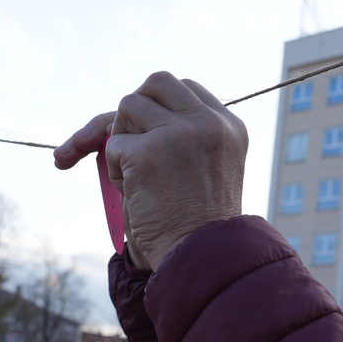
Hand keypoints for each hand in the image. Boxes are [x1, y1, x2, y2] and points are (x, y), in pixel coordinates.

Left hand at [55, 72, 246, 269]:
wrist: (204, 259)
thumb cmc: (200, 225)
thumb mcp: (209, 170)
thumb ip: (185, 137)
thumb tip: (131, 114)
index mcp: (229, 126)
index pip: (186, 89)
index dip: (160, 107)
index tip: (152, 135)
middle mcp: (209, 122)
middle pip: (156, 83)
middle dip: (136, 109)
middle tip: (136, 143)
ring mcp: (180, 133)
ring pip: (128, 107)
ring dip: (123, 141)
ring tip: (140, 177)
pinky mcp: (149, 151)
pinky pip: (113, 145)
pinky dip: (115, 170)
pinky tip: (136, 193)